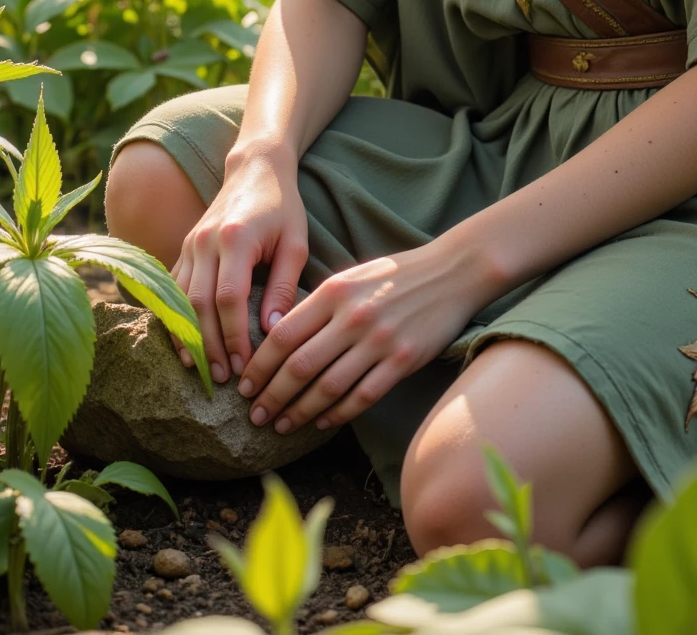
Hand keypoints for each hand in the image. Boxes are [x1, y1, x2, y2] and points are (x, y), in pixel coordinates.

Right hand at [169, 147, 308, 383]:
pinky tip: (184, 343)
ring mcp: (189, 244)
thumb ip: (283, 285)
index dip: (233, 337)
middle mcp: (204, 242)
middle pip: (197, 305)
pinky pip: (171, 289)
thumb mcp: (295, 242)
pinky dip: (175, 318)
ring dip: (187, 337)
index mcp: (235, 239)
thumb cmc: (283, 206)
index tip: (244, 365)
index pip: (227, 299)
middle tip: (221, 378)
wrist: (255, 167)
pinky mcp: (183, 247)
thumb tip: (271, 331)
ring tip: (200, 369)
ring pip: (178, 300)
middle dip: (208, 345)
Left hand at [234, 236, 489, 434]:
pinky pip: (361, 397)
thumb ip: (317, 304)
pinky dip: (337, 414)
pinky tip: (322, 422)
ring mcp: (378, 341)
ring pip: (327, 387)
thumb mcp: (350, 277)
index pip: (283, 335)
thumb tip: (276, 336)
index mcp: (334, 292)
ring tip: (281, 425)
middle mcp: (353, 316)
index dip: (259, 365)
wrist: (451, 271)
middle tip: (254, 415)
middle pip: (299, 366)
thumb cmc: (395, 275)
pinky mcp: (402, 361)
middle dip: (271, 396)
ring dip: (298, 412)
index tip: (245, 385)